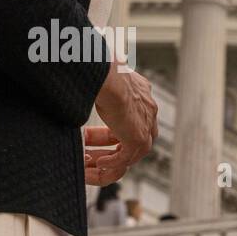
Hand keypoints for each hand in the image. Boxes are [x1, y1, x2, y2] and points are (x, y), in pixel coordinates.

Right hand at [89, 63, 157, 184]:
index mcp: (143, 91)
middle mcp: (149, 108)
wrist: (109, 79)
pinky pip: (126, 156)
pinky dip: (114, 162)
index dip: (129, 124)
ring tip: (104, 162)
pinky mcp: (138, 138)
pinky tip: (101, 163)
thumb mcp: (105, 77)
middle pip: (145, 133)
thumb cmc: (102, 72)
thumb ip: (103, 82)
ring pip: (138, 149)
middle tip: (113, 152)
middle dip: (130, 144)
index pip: (142, 113)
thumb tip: (87, 76)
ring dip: (121, 157)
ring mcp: (146, 125)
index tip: (113, 131)